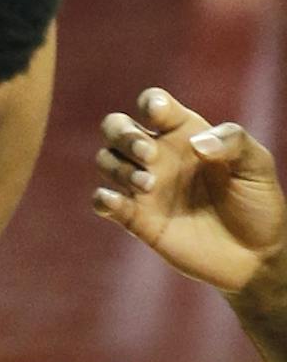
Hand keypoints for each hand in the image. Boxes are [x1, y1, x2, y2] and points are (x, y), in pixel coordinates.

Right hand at [94, 88, 285, 295]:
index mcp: (183, 134)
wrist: (257, 258)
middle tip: (147, 154)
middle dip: (122, 134)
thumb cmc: (258, 205)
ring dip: (119, 168)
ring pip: (106, 160)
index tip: (158, 115)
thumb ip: (234, 142)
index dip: (150, 103)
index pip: (154, 104)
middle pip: (116, 127)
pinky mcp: (136, 218)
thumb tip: (196, 144)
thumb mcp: (257, 167)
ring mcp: (144, 187)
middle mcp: (157, 156)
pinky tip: (116, 203)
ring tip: (148, 186)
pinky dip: (102, 199)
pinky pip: (103, 201)